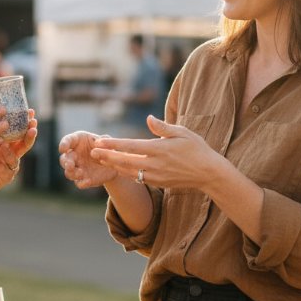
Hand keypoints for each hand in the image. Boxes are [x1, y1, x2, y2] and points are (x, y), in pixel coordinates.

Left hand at [0, 109, 37, 198]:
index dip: (24, 120)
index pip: (17, 128)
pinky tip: (5, 147)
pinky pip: (11, 163)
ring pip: (23, 149)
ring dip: (28, 139)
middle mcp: (12, 149)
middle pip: (24, 137)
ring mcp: (12, 161)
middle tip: (33, 119)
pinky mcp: (8, 173)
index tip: (30, 110)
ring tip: (31, 131)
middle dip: (30, 127)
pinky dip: (9, 155)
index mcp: (6, 140)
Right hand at [58, 130, 118, 188]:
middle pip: (64, 159)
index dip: (64, 144)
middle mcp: (74, 155)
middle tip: (69, 165)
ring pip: (69, 173)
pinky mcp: (83, 180)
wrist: (113, 163)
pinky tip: (87, 181)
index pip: (67, 140)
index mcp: (78, 141)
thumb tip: (98, 143)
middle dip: (66, 162)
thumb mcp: (108, 141)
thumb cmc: (106, 147)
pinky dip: (82, 183)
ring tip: (81, 173)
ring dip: (72, 173)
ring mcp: (77, 168)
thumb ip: (104, 140)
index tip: (63, 149)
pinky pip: (79, 183)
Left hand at [89, 115, 224, 192]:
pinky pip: (137, 178)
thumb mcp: (182, 132)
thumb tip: (148, 118)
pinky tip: (117, 168)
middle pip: (125, 161)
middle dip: (107, 156)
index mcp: (160, 149)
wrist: (209, 173)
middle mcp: (155, 164)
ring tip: (100, 160)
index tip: (100, 141)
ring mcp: (156, 176)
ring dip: (113, 165)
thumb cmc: (197, 148)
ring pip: (129, 171)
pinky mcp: (159, 183)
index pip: (130, 146)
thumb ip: (162, 127)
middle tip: (92, 152)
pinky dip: (126, 173)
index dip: (113, 144)